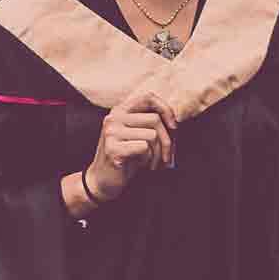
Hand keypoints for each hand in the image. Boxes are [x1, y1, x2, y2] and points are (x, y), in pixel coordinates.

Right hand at [89, 78, 177, 199]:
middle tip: (166, 156)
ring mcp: (111, 132)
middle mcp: (113, 117)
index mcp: (120, 110)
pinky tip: (141, 166)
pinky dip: (148, 160)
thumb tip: (175, 121)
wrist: (102, 182)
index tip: (174, 127)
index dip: (166, 109)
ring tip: (152, 164)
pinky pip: (144, 148)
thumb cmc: (126, 160)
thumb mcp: (137, 136)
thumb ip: (149, 124)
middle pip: (155, 119)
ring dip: (158, 154)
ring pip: (152, 135)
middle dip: (167, 141)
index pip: (148, 97)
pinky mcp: (113, 149)